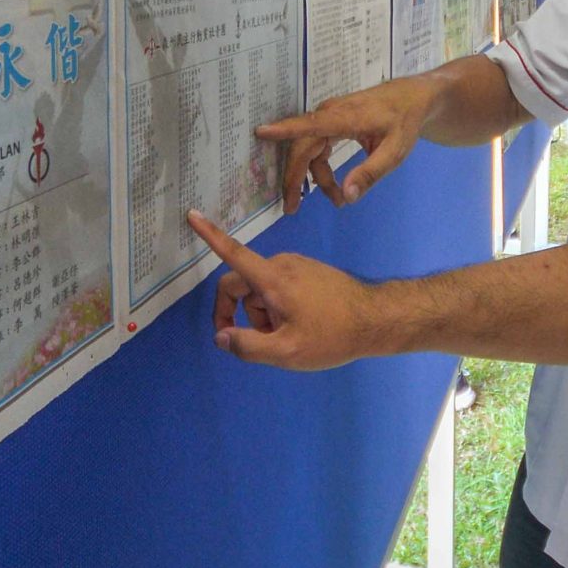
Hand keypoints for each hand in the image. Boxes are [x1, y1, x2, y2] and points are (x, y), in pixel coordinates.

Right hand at [190, 210, 376, 369]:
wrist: (376, 320)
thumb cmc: (332, 336)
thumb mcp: (287, 352)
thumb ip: (248, 345)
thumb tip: (221, 336)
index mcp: (273, 278)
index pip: (233, 254)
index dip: (209, 236)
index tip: (191, 215)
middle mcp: (282, 264)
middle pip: (242, 284)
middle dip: (243, 314)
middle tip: (264, 341)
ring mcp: (297, 265)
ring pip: (261, 290)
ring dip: (263, 313)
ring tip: (290, 335)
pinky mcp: (309, 271)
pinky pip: (278, 287)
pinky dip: (278, 307)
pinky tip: (301, 325)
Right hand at [256, 74, 439, 212]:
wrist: (413, 97)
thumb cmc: (405, 121)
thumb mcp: (394, 152)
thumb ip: (370, 173)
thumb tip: (347, 196)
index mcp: (345, 118)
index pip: (309, 125)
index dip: (284, 130)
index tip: (260, 132)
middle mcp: (331, 114)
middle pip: (303, 147)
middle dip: (294, 178)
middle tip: (291, 209)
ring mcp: (330, 117)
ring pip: (310, 150)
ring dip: (315, 177)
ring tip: (336, 202)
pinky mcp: (333, 122)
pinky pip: (317, 147)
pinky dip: (321, 168)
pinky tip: (332, 186)